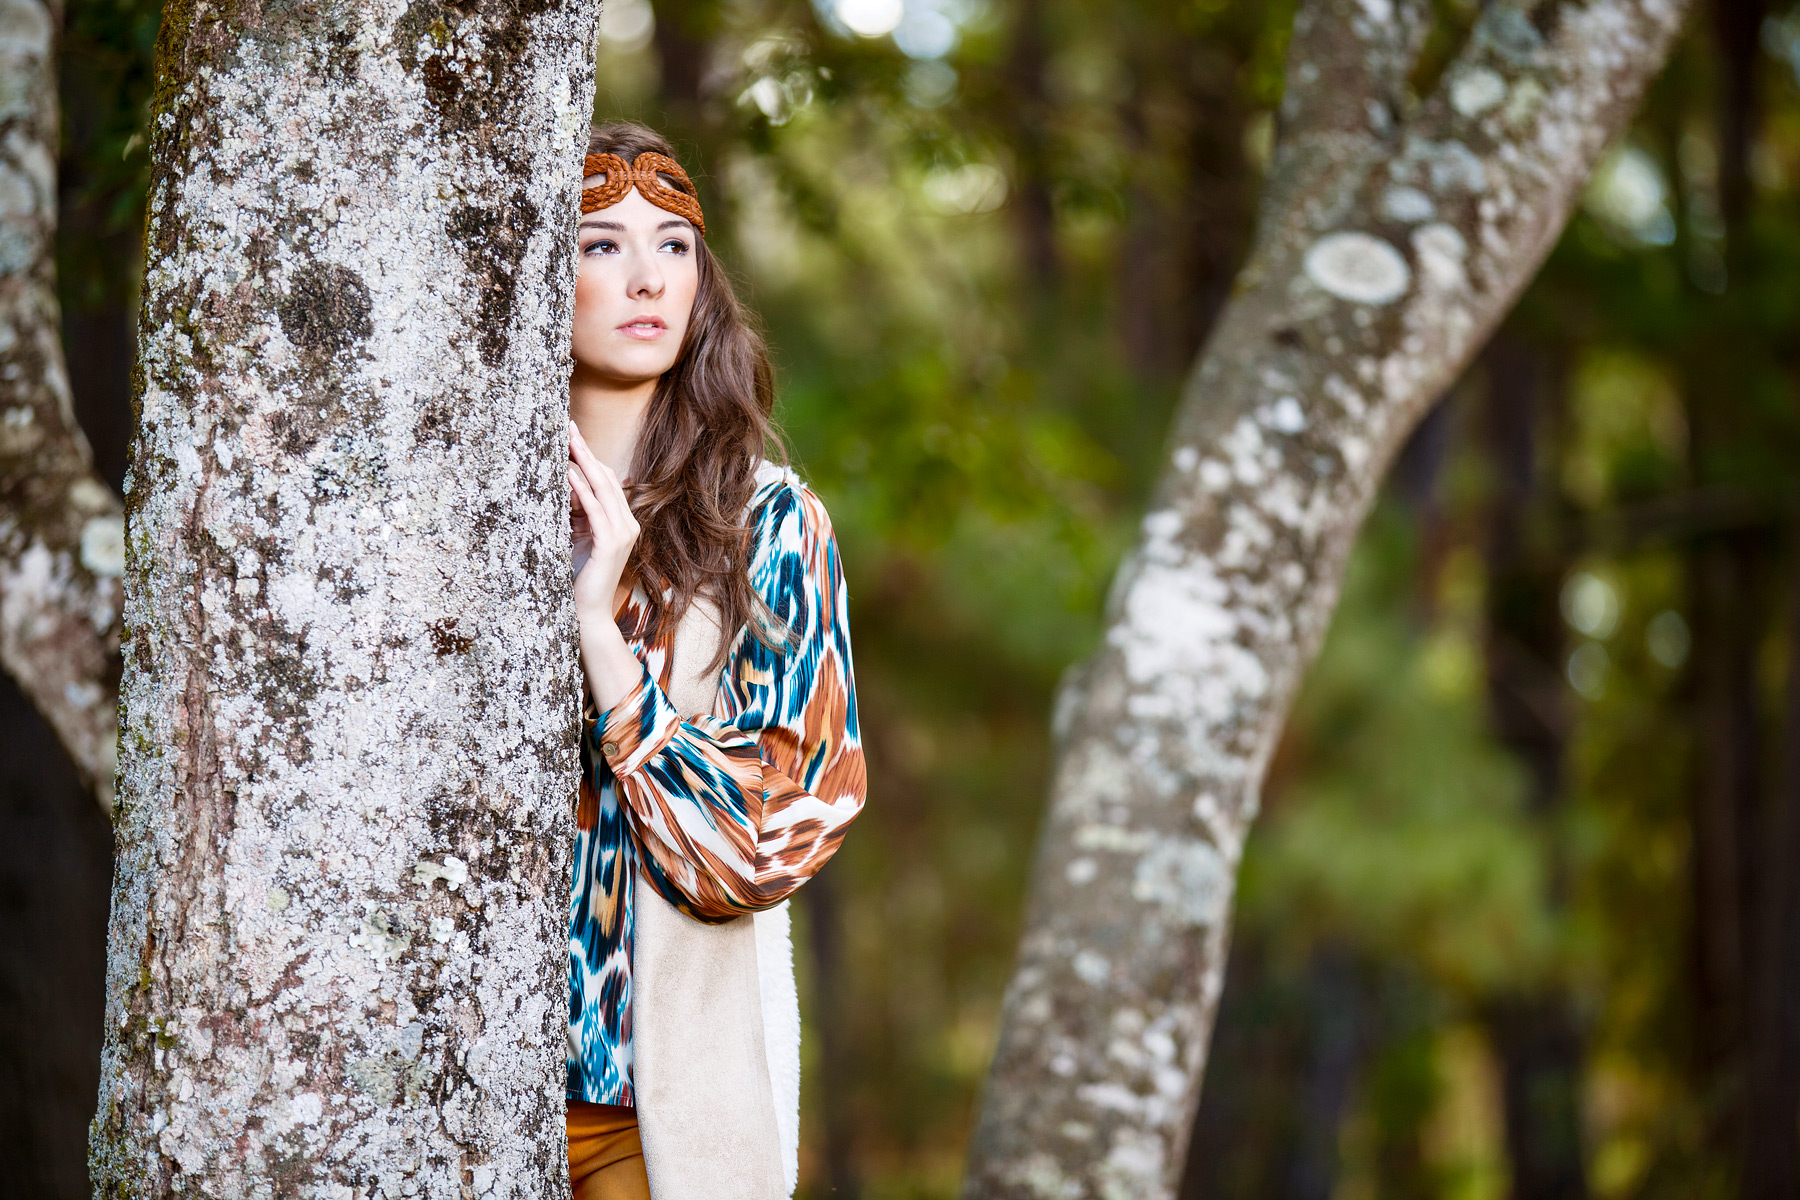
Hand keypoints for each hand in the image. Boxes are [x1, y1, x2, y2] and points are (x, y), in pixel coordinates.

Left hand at [569, 421, 645, 709]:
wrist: (586, 615)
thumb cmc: (577, 580)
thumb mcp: (576, 540)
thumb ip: (575, 516)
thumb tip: (561, 488)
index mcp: (621, 523)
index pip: (607, 481)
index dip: (590, 458)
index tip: (571, 436)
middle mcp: (628, 524)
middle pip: (606, 477)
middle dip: (586, 451)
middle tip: (567, 426)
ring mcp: (623, 533)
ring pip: (603, 488)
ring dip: (583, 461)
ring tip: (567, 440)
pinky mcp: (612, 543)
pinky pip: (595, 508)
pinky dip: (581, 488)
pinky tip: (568, 472)